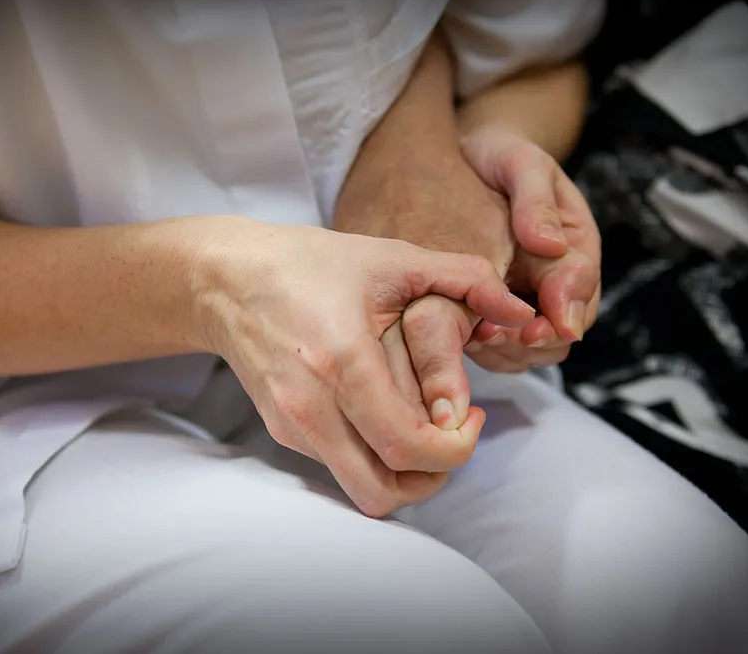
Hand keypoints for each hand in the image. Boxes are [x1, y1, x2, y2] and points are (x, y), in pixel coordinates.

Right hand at [194, 219, 535, 516]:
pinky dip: (373, 456)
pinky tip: (383, 413)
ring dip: (405, 473)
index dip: (455, 448)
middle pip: (385, 491)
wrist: (225, 281)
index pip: (408, 445)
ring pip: (362, 490)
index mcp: (341, 360)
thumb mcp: (390, 257)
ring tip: (423, 427)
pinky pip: (340, 467)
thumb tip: (522, 312)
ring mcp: (293, 425)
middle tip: (452, 433)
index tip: (471, 417)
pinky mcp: (283, 432)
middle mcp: (311, 405)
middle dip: (435, 477)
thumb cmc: (307, 264)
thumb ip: (466, 278)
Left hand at [460, 126, 601, 371]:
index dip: (560, 317)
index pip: (581, 294)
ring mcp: (526, 302)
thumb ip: (537, 202)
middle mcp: (557, 283)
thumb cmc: (501, 157)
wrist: (467, 161)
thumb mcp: (522, 165)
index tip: (534, 329)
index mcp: (576, 248)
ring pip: (529, 351)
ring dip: (504, 352)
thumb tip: (552, 244)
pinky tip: (454, 338)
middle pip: (559, 336)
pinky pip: (496, 348)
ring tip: (470, 339)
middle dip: (530, 343)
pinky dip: (480, 351)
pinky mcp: (494, 313)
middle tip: (492, 336)